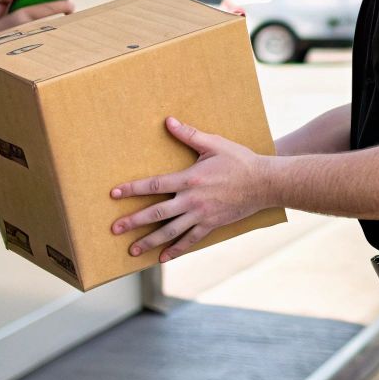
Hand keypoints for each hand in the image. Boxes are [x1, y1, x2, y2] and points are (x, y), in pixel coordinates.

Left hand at [110, 117, 265, 262]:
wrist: (264, 183)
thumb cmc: (239, 160)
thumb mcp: (214, 144)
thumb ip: (189, 134)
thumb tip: (169, 121)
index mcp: (189, 178)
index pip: (154, 185)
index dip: (132, 189)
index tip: (114, 194)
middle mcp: (192, 200)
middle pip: (156, 213)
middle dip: (133, 221)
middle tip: (114, 229)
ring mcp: (201, 215)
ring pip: (170, 231)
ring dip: (149, 241)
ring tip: (132, 250)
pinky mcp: (211, 224)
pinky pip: (190, 240)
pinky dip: (176, 250)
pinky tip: (162, 258)